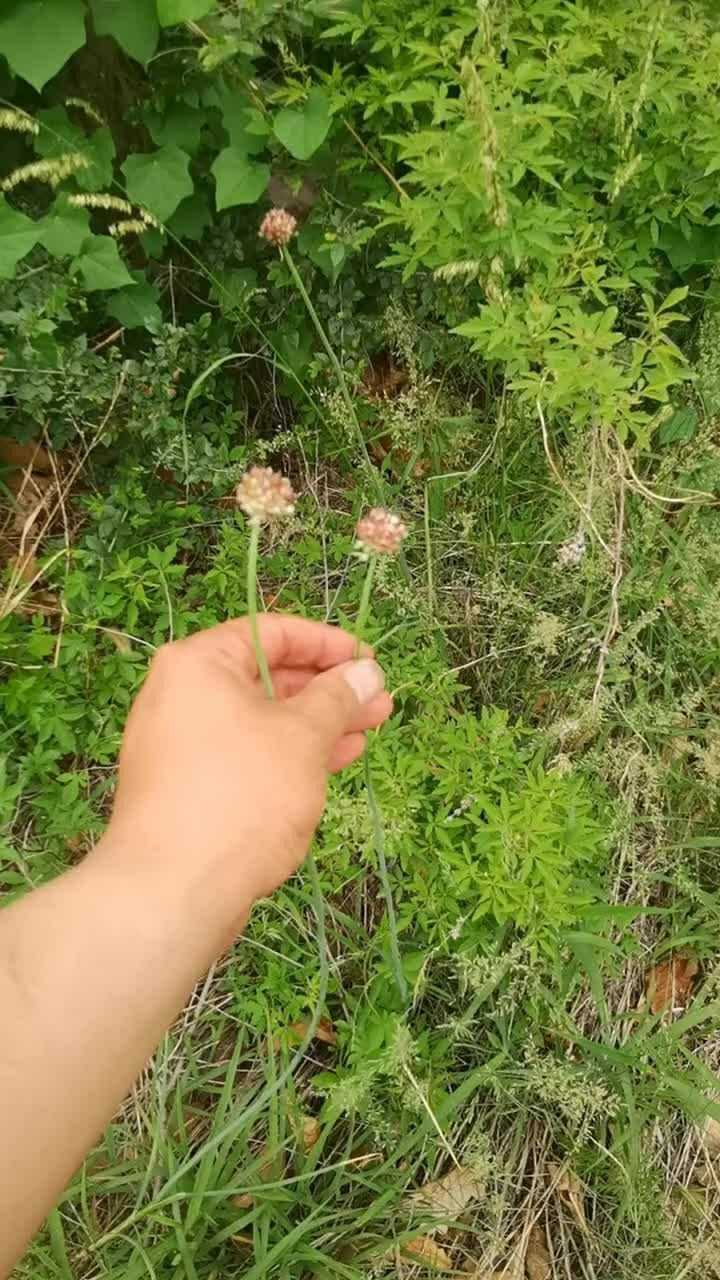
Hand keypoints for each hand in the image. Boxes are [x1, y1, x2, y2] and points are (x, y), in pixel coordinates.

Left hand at [104, 615, 390, 925]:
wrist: (171, 890)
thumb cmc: (241, 796)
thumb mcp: (302, 737)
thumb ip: (337, 697)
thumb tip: (366, 671)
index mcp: (198, 664)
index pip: (271, 632)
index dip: (327, 643)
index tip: (368, 661)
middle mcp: (181, 696)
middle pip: (266, 677)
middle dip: (328, 689)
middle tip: (379, 701)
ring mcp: (182, 745)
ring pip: (262, 721)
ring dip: (318, 725)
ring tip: (372, 729)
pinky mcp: (188, 788)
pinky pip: (247, 755)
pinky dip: (289, 755)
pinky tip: (334, 763)